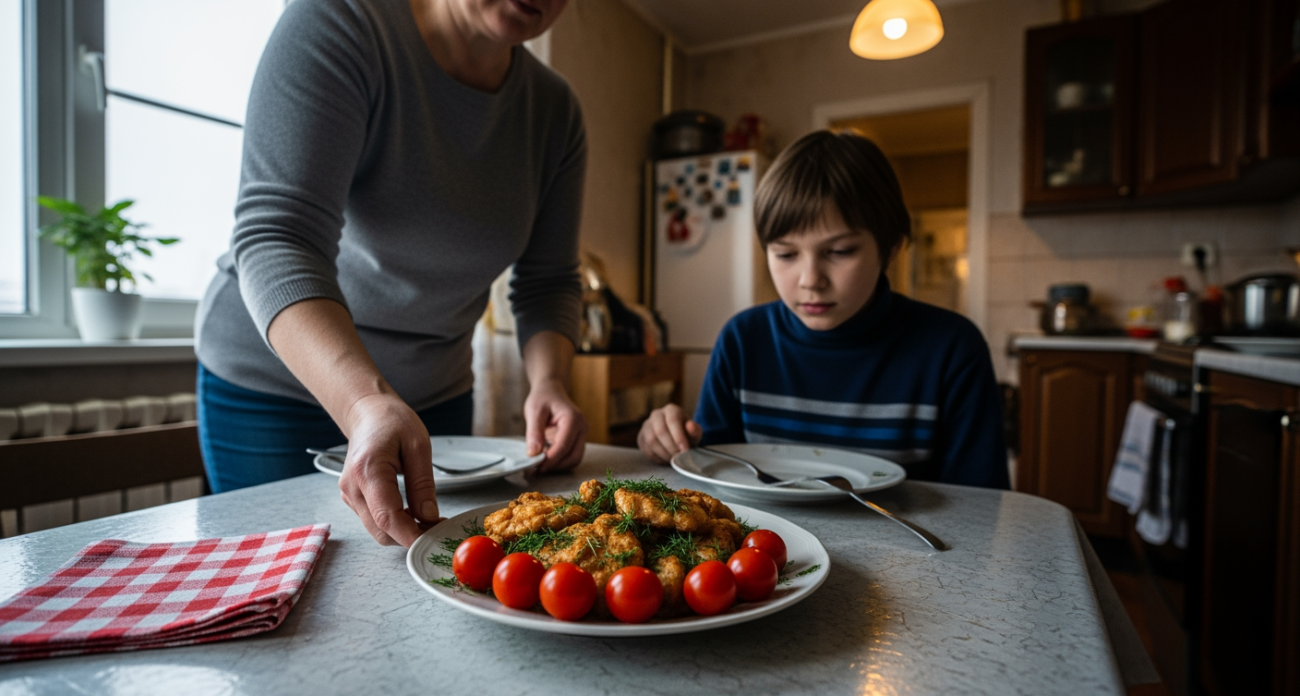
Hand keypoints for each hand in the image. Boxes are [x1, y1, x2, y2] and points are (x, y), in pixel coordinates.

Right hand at [337, 393, 439, 546]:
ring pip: (377, 529)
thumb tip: (429, 516)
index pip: (387, 517)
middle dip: (410, 535)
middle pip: (381, 530)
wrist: (367, 413)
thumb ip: (423, 484)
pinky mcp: (352, 498)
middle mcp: (352, 487)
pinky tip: (411, 510)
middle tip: (438, 525)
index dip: (411, 535)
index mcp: (368, 471)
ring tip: (427, 516)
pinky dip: (394, 523)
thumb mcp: (418, 446)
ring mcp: (349, 495)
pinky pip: (374, 521)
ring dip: (403, 530)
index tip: (434, 539)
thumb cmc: (391, 421)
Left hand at [524, 377, 585, 472]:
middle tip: (535, 470)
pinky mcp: (577, 440)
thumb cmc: (543, 397)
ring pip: (574, 459)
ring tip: (538, 466)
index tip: (533, 467)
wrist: (551, 390)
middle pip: (573, 457)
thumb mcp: (534, 411)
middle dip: (555, 466)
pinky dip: (559, 462)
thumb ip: (534, 432)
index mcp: (573, 419)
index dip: (549, 460)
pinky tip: (544, 460)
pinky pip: (571, 456)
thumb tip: (534, 454)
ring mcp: (582, 435)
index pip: (563, 446)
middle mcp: (582, 428)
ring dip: (557, 466)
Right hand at [637, 403, 700, 464]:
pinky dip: (657, 457)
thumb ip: (695, 430)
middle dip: (671, 447)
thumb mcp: (694, 433)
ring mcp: (646, 425)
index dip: (678, 436)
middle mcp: (656, 414)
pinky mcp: (641, 437)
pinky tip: (665, 458)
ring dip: (664, 453)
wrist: (675, 439)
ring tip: (673, 458)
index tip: (685, 450)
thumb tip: (690, 426)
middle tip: (679, 457)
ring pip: (651, 440)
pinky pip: (646, 449)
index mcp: (671, 410)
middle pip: (660, 431)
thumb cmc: (686, 435)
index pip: (672, 420)